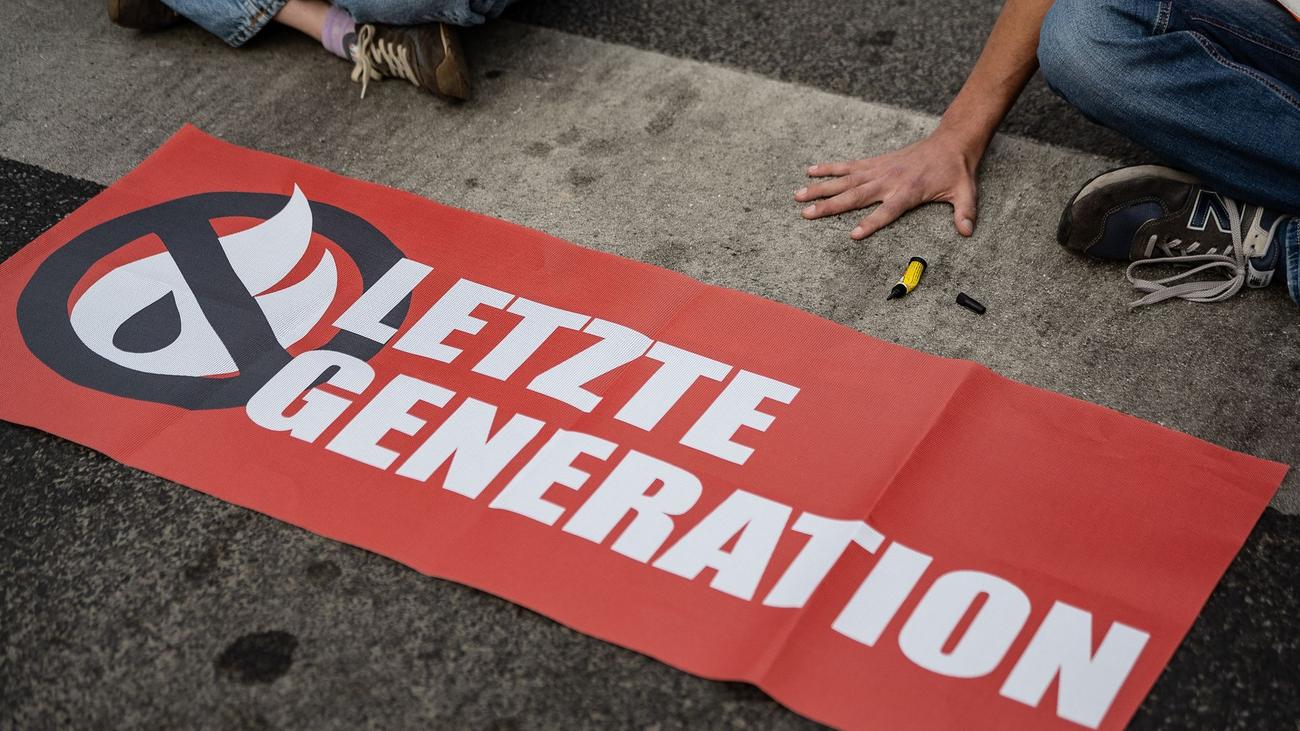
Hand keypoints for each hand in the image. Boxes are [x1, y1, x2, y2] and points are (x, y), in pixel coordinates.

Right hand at [795, 131, 980, 239]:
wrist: (950, 141)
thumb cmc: (956, 170)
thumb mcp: (965, 192)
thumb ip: (964, 212)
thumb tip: (967, 231)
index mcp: (908, 191)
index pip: (887, 211)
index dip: (871, 223)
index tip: (853, 234)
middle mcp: (888, 181)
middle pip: (855, 196)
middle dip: (830, 206)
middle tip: (806, 213)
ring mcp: (879, 170)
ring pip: (845, 181)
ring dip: (820, 188)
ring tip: (798, 195)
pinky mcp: (875, 162)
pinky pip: (848, 166)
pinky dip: (829, 168)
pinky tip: (810, 171)